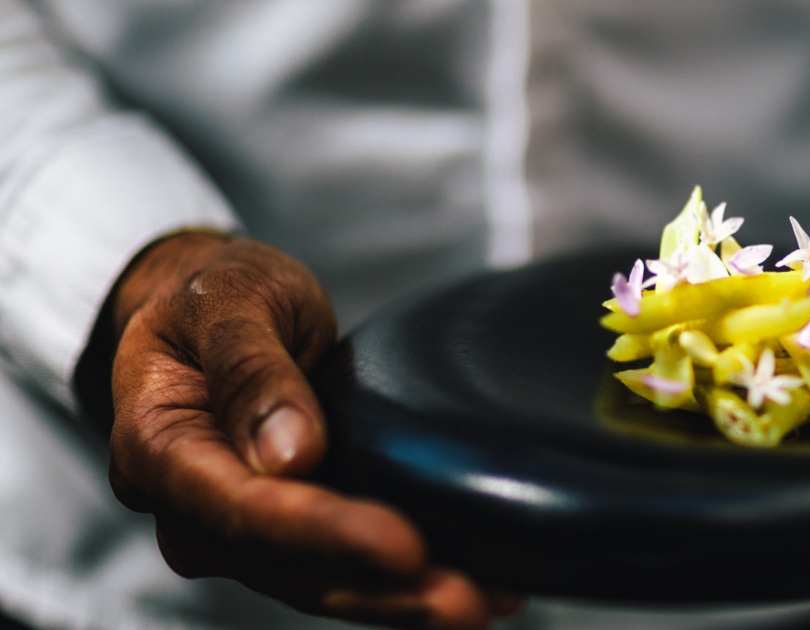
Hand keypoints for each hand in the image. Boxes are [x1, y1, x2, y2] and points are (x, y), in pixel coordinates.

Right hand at [99, 231, 519, 627]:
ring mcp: (237, 530)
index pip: (242, 508)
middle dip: (380, 590)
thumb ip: (251, 369)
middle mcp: (191, 509)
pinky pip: (342, 568)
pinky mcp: (285, 532)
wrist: (200, 308)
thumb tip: (287, 455)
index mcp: (159, 448)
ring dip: (401, 601)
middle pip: (287, 566)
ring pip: (320, 583)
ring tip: (487, 602)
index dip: (324, 533)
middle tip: (468, 602)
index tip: (402, 546)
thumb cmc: (214, 295)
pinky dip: (404, 583)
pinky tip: (479, 587)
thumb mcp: (230, 299)